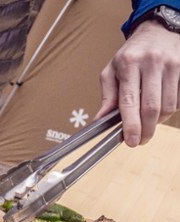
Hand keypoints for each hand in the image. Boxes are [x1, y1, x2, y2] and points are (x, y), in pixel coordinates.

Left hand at [97, 21, 179, 146]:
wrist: (159, 29)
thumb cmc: (132, 54)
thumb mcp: (111, 71)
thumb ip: (107, 97)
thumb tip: (100, 120)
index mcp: (129, 64)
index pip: (129, 101)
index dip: (130, 125)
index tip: (130, 141)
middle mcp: (152, 62)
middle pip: (151, 107)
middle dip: (145, 130)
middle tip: (140, 140)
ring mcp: (172, 63)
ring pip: (168, 106)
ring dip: (158, 121)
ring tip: (149, 122)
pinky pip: (179, 99)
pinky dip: (170, 109)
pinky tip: (161, 107)